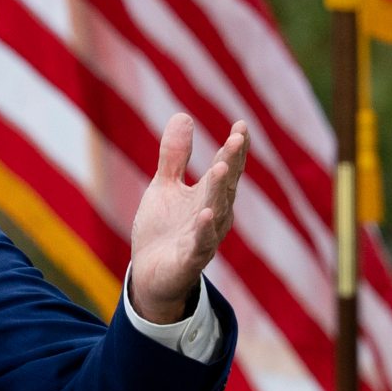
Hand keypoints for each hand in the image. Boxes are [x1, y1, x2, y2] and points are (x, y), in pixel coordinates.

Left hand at [126, 114, 248, 324]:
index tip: (241, 125)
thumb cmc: (163, 229)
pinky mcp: (189, 260)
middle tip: (237, 139)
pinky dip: (203, 230)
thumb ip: (175, 156)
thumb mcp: (165, 186)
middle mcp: (213, 215)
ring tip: (223, 166)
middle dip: (232, 162)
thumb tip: (183, 115)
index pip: (226, 168)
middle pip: (225, 186)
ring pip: (216, 212)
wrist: (150, 275)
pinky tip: (204, 214)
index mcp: (209, 196)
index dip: (234, 148)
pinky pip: (199, 244)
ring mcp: (203, 238)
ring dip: (220, 190)